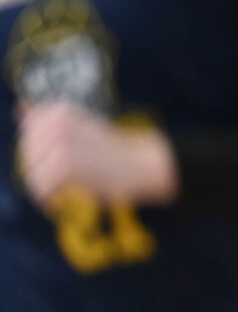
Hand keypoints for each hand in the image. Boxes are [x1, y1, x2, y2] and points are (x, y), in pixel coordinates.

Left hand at [16, 102, 178, 208]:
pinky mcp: (66, 164)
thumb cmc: (113, 150)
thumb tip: (19, 107)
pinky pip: (42, 186)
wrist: (143, 164)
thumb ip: (46, 119)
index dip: (39, 153)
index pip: (29, 134)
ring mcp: (61, 143)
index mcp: (60, 110)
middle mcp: (57, 122)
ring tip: (56, 196)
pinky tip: (57, 203)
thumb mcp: (79, 127)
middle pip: (28, 154)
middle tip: (58, 183)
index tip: (54, 164)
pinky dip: (47, 199)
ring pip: (33, 172)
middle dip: (39, 172)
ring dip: (43, 189)